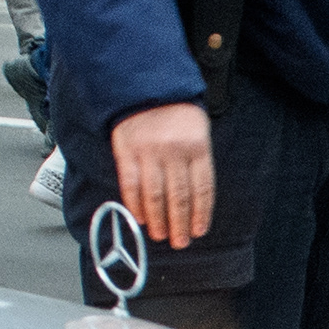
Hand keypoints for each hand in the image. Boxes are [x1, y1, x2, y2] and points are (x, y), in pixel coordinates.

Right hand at [111, 97, 215, 249]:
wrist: (147, 86)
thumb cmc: (178, 114)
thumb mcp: (198, 132)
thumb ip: (197, 162)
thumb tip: (196, 201)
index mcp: (198, 147)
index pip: (202, 188)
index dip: (200, 213)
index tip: (199, 231)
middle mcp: (175, 151)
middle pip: (179, 196)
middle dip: (180, 223)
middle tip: (179, 242)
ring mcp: (149, 151)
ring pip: (155, 194)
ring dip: (157, 219)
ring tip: (160, 235)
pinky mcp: (126, 150)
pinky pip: (131, 182)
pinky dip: (135, 203)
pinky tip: (139, 218)